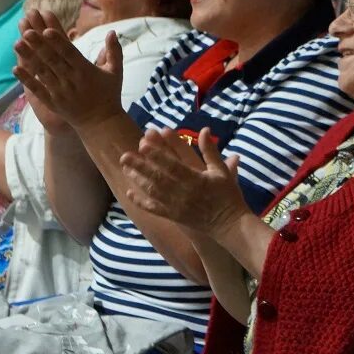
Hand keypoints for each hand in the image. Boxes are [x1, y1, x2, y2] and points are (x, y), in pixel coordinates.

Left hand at [13, 9, 124, 129]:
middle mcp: (72, 80)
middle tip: (27, 32)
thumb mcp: (116, 72)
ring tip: (17, 44)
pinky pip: (37, 90)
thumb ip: (114, 51)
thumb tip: (112, 31)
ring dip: (29, 58)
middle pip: (53, 60)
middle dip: (40, 45)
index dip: (59, 42)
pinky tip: (15, 69)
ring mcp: (60, 92)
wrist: (100, 123)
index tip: (48, 29)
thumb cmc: (109, 94)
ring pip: (42, 72)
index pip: (70, 53)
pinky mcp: (53, 102)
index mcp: (86, 71)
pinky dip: (26, 79)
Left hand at [120, 127, 250, 235]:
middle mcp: (183, 192)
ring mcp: (176, 205)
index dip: (158, 154)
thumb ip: (210, 150)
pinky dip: (140, 201)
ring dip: (137, 179)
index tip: (144, 143)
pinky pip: (154, 208)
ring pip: (152, 191)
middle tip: (124, 155)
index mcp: (196, 179)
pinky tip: (129, 193)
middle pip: (158, 176)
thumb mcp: (221, 170)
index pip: (173, 164)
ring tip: (125, 168)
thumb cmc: (227, 195)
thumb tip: (204, 129)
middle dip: (140, 165)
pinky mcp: (173, 216)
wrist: (228, 224)